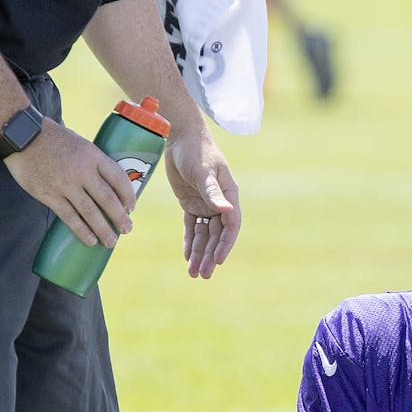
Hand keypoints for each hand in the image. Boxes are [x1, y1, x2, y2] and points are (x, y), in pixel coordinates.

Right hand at [5, 119, 135, 247]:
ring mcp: (65, 184)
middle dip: (120, 217)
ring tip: (111, 242)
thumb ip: (94, 162)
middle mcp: (82, 171)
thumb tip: (110, 185)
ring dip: (103, 230)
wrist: (21, 134)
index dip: (128, 196)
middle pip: (107, 199)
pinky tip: (90, 240)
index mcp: (93, 156)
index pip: (118, 178)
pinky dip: (82, 230)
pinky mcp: (49, 194)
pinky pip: (69, 217)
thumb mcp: (80, 143)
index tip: (131, 208)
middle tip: (127, 229)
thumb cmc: (53, 138)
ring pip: (90, 212)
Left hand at [163, 126, 239, 278]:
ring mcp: (205, 204)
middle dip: (210, 256)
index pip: (231, 226)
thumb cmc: (197, 151)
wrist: (180, 136)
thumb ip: (213, 192)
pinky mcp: (191, 203)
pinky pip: (192, 227)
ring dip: (200, 253)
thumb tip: (227, 211)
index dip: (225, 244)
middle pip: (217, 236)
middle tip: (203, 275)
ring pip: (204, 235)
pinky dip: (190, 241)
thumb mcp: (203, 171)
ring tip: (193, 272)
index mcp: (229, 196)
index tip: (217, 260)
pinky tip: (188, 256)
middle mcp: (220, 203)